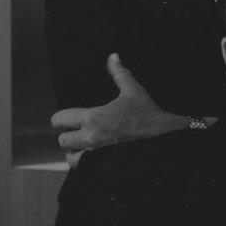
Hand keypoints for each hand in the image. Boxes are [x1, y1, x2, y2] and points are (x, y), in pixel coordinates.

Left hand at [50, 53, 216, 164]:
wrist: (165, 138)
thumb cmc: (148, 115)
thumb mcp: (134, 91)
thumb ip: (119, 74)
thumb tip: (113, 56)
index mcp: (94, 117)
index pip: (60, 119)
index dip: (61, 119)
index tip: (67, 119)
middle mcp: (92, 137)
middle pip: (63, 140)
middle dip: (70, 136)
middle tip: (81, 132)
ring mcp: (97, 155)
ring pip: (71, 157)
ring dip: (76, 152)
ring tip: (86, 146)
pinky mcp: (103, 167)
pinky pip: (84, 169)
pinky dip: (86, 165)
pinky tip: (95, 157)